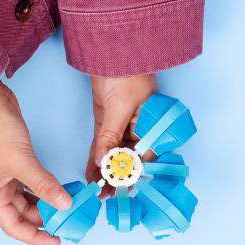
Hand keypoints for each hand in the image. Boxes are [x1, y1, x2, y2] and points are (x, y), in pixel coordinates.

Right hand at [0, 81, 71, 244]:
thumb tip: (64, 205)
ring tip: (68, 208)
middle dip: (45, 220)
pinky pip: (31, 183)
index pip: (14, 227)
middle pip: (22, 215)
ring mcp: (4, 175)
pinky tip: (60, 190)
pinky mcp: (13, 162)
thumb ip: (44, 185)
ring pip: (28, 199)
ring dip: (46, 203)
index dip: (35, 237)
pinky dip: (45, 188)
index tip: (56, 240)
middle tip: (69, 222)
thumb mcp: (22, 161)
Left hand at [86, 73, 158, 187]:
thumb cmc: (126, 72)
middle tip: (104, 195)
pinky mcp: (108, 122)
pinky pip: (103, 144)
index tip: (117, 189)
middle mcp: (140, 129)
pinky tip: (91, 174)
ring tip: (96, 190)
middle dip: (116, 178)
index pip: (142, 157)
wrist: (112, 49)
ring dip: (104, 171)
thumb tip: (104, 161)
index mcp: (153, 126)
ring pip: (113, 155)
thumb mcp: (118, 108)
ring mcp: (122, 126)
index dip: (129, 174)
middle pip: (127, 159)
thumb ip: (110, 137)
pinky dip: (96, 158)